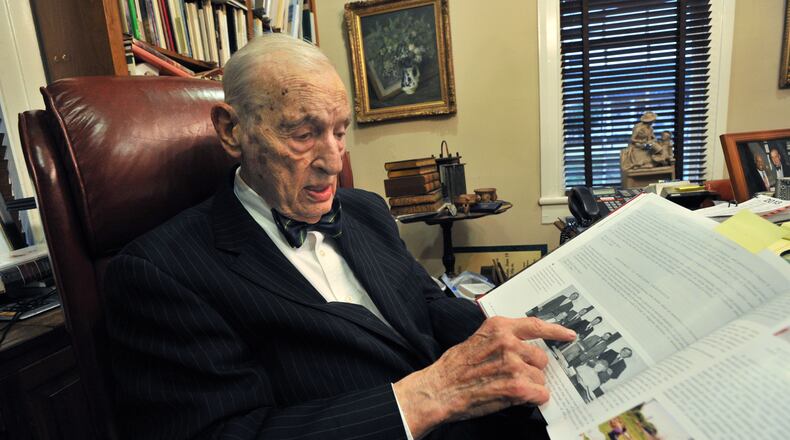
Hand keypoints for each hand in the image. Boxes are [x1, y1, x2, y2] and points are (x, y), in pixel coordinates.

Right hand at [393, 317, 575, 438]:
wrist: (440, 389)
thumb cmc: (455, 367)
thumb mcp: (477, 339)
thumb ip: (501, 338)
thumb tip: (524, 347)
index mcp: (499, 327)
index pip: (535, 325)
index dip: (556, 331)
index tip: (569, 335)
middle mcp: (508, 342)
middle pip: (541, 357)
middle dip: (532, 369)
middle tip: (514, 376)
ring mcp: (513, 364)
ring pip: (541, 378)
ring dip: (530, 386)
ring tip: (508, 388)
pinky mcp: (516, 386)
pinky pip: (540, 394)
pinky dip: (532, 400)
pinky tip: (516, 399)